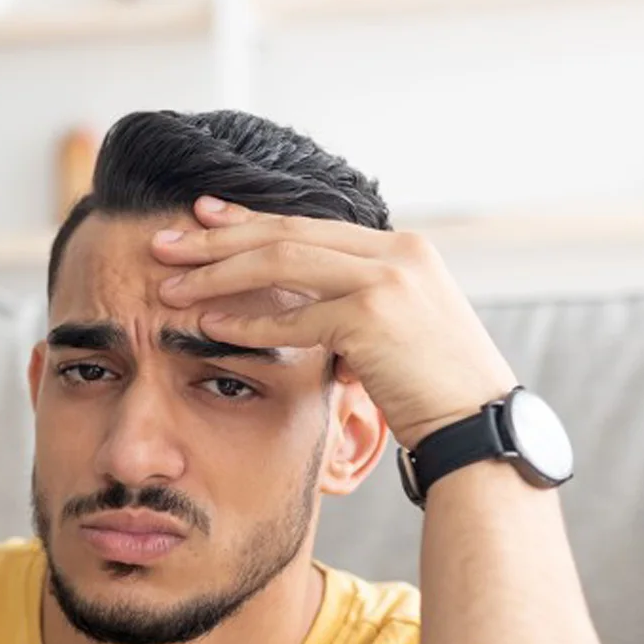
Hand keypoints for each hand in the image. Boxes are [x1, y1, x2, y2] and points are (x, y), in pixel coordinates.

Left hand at [152, 197, 519, 449]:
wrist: (478, 426)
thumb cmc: (436, 390)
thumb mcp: (398, 332)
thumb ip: (356, 304)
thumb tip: (304, 305)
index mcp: (401, 248)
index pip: (310, 223)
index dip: (250, 219)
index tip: (203, 216)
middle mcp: (396, 252)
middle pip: (286, 232)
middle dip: (217, 238)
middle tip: (165, 243)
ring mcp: (386, 279)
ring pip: (281, 262)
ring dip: (219, 273)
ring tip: (171, 286)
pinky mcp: (373, 317)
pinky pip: (293, 316)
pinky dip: (246, 322)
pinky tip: (207, 324)